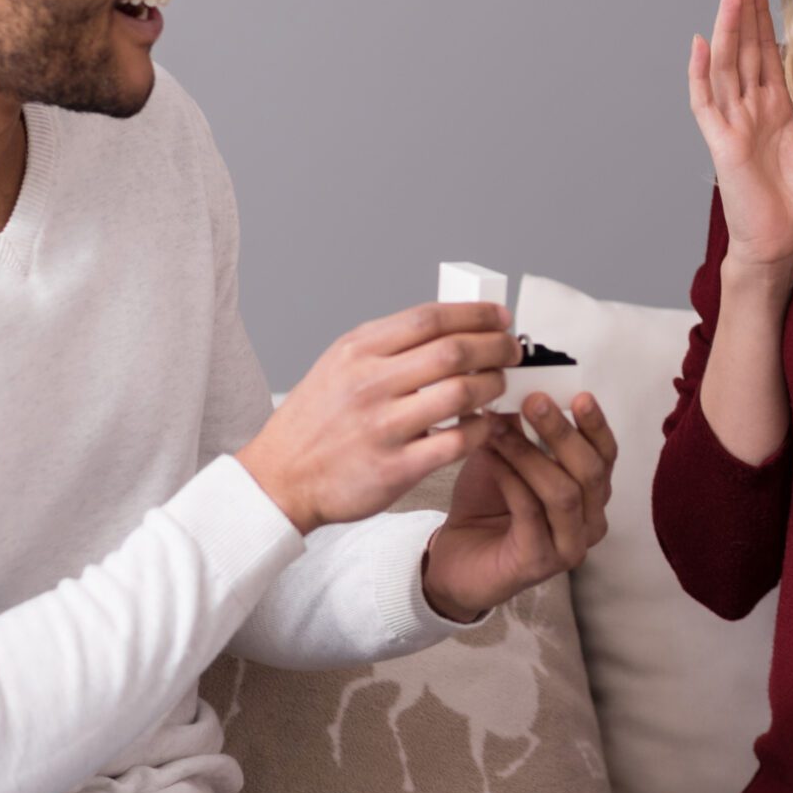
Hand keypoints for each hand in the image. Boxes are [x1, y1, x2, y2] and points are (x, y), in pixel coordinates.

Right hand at [236, 302, 520, 534]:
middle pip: (453, 352)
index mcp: (357, 351)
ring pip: (461, 394)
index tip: (501, 317)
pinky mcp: (395, 468)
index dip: (475, 314)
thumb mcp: (339, 365)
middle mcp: (369, 384)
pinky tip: (484, 425)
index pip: (429, 318)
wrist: (280, 478)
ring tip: (498, 385)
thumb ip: (387, 345)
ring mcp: (382, 427)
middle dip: (496, 347)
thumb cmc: (315, 420)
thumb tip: (450, 326)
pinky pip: (456, 442)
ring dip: (492, 386)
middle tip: (512, 351)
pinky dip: (480, 430)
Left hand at [422, 392, 618, 620]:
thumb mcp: (506, 456)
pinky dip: (510, 479)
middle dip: (562, 432)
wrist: (454, 558)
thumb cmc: (486, 505)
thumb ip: (520, 428)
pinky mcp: (541, 563)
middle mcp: (590, 521)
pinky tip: (490, 458)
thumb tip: (524, 385)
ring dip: (529, 454)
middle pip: (591, 472)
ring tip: (498, 427)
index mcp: (592, 493)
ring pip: (564, 493)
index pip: (606, 455)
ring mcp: (570, 546)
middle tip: (534, 401)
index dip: (596, 424)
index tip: (578, 394)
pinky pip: (531, 513)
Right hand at [687, 0, 792, 277]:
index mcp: (775, 108)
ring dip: (727, 27)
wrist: (784, 245)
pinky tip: (700, 44)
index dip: (762, 16)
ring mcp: (733, 124)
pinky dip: (701, 74)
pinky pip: (707, 103)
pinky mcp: (722, 144)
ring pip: (727, 65)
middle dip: (741, 7)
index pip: (765, 51)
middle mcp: (750, 109)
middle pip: (743, 48)